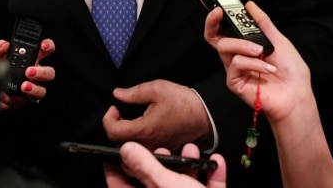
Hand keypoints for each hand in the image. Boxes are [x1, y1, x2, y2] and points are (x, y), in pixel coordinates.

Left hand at [0, 38, 56, 108]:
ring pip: (42, 90)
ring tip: (24, 86)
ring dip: (34, 89)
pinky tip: (6, 96)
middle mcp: (34, 73)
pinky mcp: (22, 100)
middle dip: (42, 72)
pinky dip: (14, 100)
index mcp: (31, 59)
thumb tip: (4, 46)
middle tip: (29, 72)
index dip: (48, 46)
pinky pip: (23, 102)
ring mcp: (30, 87)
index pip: (46, 50)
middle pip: (49, 73)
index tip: (43, 47)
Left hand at [102, 81, 211, 149]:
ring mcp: (155, 150)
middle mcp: (148, 144)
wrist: (205, 115)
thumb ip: (133, 93)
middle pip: (119, 142)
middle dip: (115, 126)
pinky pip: (142, 149)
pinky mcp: (161, 151)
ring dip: (125, 134)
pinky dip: (136, 139)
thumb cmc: (183, 102)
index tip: (114, 107)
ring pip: (130, 147)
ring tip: (130, 119)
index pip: (113, 131)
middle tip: (121, 111)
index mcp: (144, 130)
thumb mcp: (157, 89)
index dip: (108, 118)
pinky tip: (142, 126)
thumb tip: (117, 94)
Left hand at [104, 142, 226, 187]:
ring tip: (191, 150)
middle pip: (154, 184)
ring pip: (183, 185)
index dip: (116, 169)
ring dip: (190, 166)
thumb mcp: (167, 187)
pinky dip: (213, 175)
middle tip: (161, 148)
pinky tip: (216, 162)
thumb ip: (147, 168)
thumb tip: (127, 149)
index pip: (120, 187)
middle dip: (161, 163)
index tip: (116, 151)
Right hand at [203, 2, 311, 125]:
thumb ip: (263, 23)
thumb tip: (250, 5)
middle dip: (213, 23)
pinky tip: (267, 69)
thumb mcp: (279, 41)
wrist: (297, 97)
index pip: (226, 30)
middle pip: (215, 37)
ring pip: (225, 47)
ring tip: (262, 51)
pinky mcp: (235, 82)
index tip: (220, 6)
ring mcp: (235, 70)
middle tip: (219, 13)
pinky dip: (253, 63)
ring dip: (244, 45)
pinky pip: (236, 64)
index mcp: (246, 46)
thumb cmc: (291, 74)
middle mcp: (238, 57)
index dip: (217, 18)